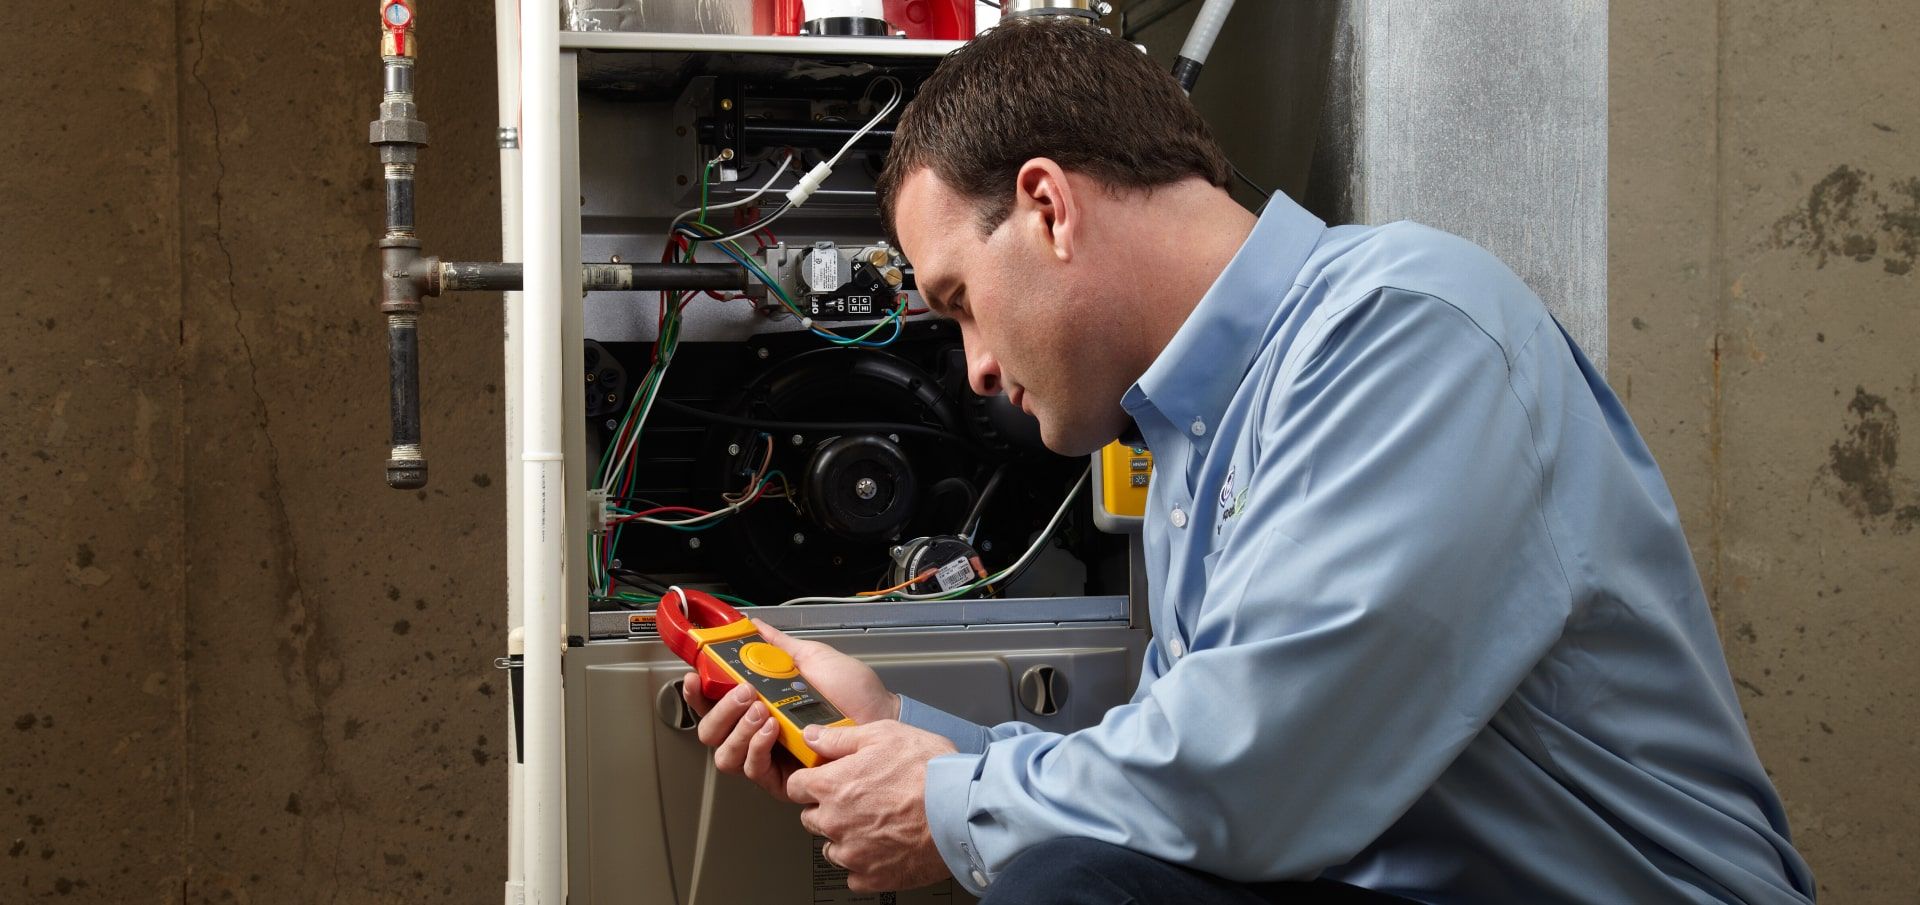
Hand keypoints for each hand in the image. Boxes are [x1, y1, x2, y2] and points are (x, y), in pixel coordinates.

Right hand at [682, 619, 898, 801]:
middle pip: (711, 733)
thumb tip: (755, 626)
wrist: (879, 715)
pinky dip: (757, 747)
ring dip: (738, 729)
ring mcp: (769, 758)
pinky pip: (754, 770)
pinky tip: (771, 729)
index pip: (713, 704)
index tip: (695, 676)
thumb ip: (778, 646)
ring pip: (726, 755)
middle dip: (721, 710)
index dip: (697, 694)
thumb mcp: (811, 658)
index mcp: (759, 704)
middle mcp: (757, 733)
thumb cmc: (852, 691)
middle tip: (744, 691)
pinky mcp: (784, 780)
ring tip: (762, 709)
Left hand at [787, 720, 957, 892]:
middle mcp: (835, 822)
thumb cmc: (929, 772)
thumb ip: (840, 738)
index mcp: (832, 786)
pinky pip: (854, 875)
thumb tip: (812, 736)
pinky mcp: (872, 877)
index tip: (823, 781)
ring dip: (845, 837)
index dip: (810, 781)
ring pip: (831, 848)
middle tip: (858, 801)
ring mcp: (852, 853)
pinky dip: (865, 864)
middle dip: (828, 809)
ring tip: (875, 824)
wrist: (962, 811)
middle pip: (810, 819)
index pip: (796, 787)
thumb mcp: (884, 735)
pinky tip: (884, 848)